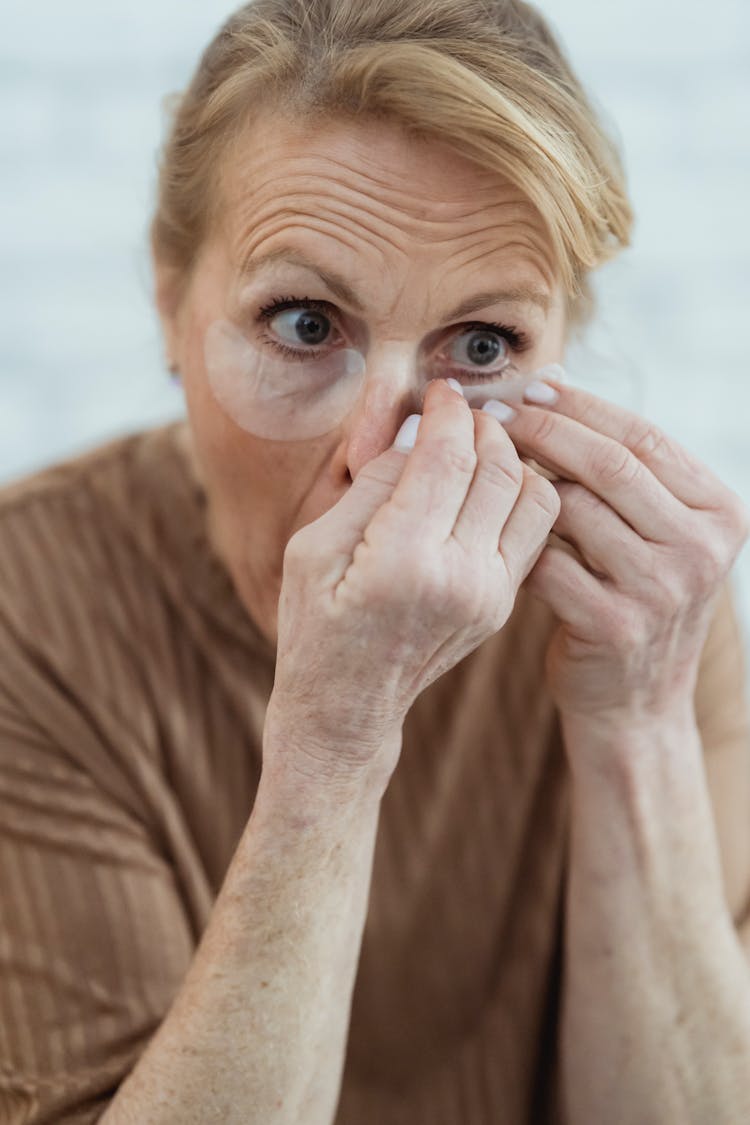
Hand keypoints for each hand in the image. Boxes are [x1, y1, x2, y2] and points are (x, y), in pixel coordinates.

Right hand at [265, 378, 559, 789]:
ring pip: (534, 494)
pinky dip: (522, 490)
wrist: (348, 705)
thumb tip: (418, 433)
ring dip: (513, 455)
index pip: (448, 457)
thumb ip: (370, 485)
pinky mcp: (504, 603)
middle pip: (500, 467)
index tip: (439, 390)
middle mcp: (460, 578)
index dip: (447, 411)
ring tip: (480, 440)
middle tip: (461, 408)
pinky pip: (534, 527)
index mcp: (404, 561)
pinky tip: (492, 478)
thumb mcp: (313, 548)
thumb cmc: (315, 622)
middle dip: (484, 424)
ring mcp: (490, 595)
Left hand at [498, 377, 749, 724]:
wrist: (635, 703)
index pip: (645, 437)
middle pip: (611, 465)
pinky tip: (492, 531)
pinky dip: (516, 542)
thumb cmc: (631, 599)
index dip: (582, 406)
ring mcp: (663, 590)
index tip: (530, 387)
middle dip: (543, 430)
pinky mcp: (615, 627)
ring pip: (574, 509)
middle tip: (491, 414)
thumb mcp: (653, 533)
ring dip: (523, 483)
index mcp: (719, 511)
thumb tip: (556, 380)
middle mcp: (702, 548)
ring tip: (486, 467)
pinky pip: (548, 562)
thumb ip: (622, 470)